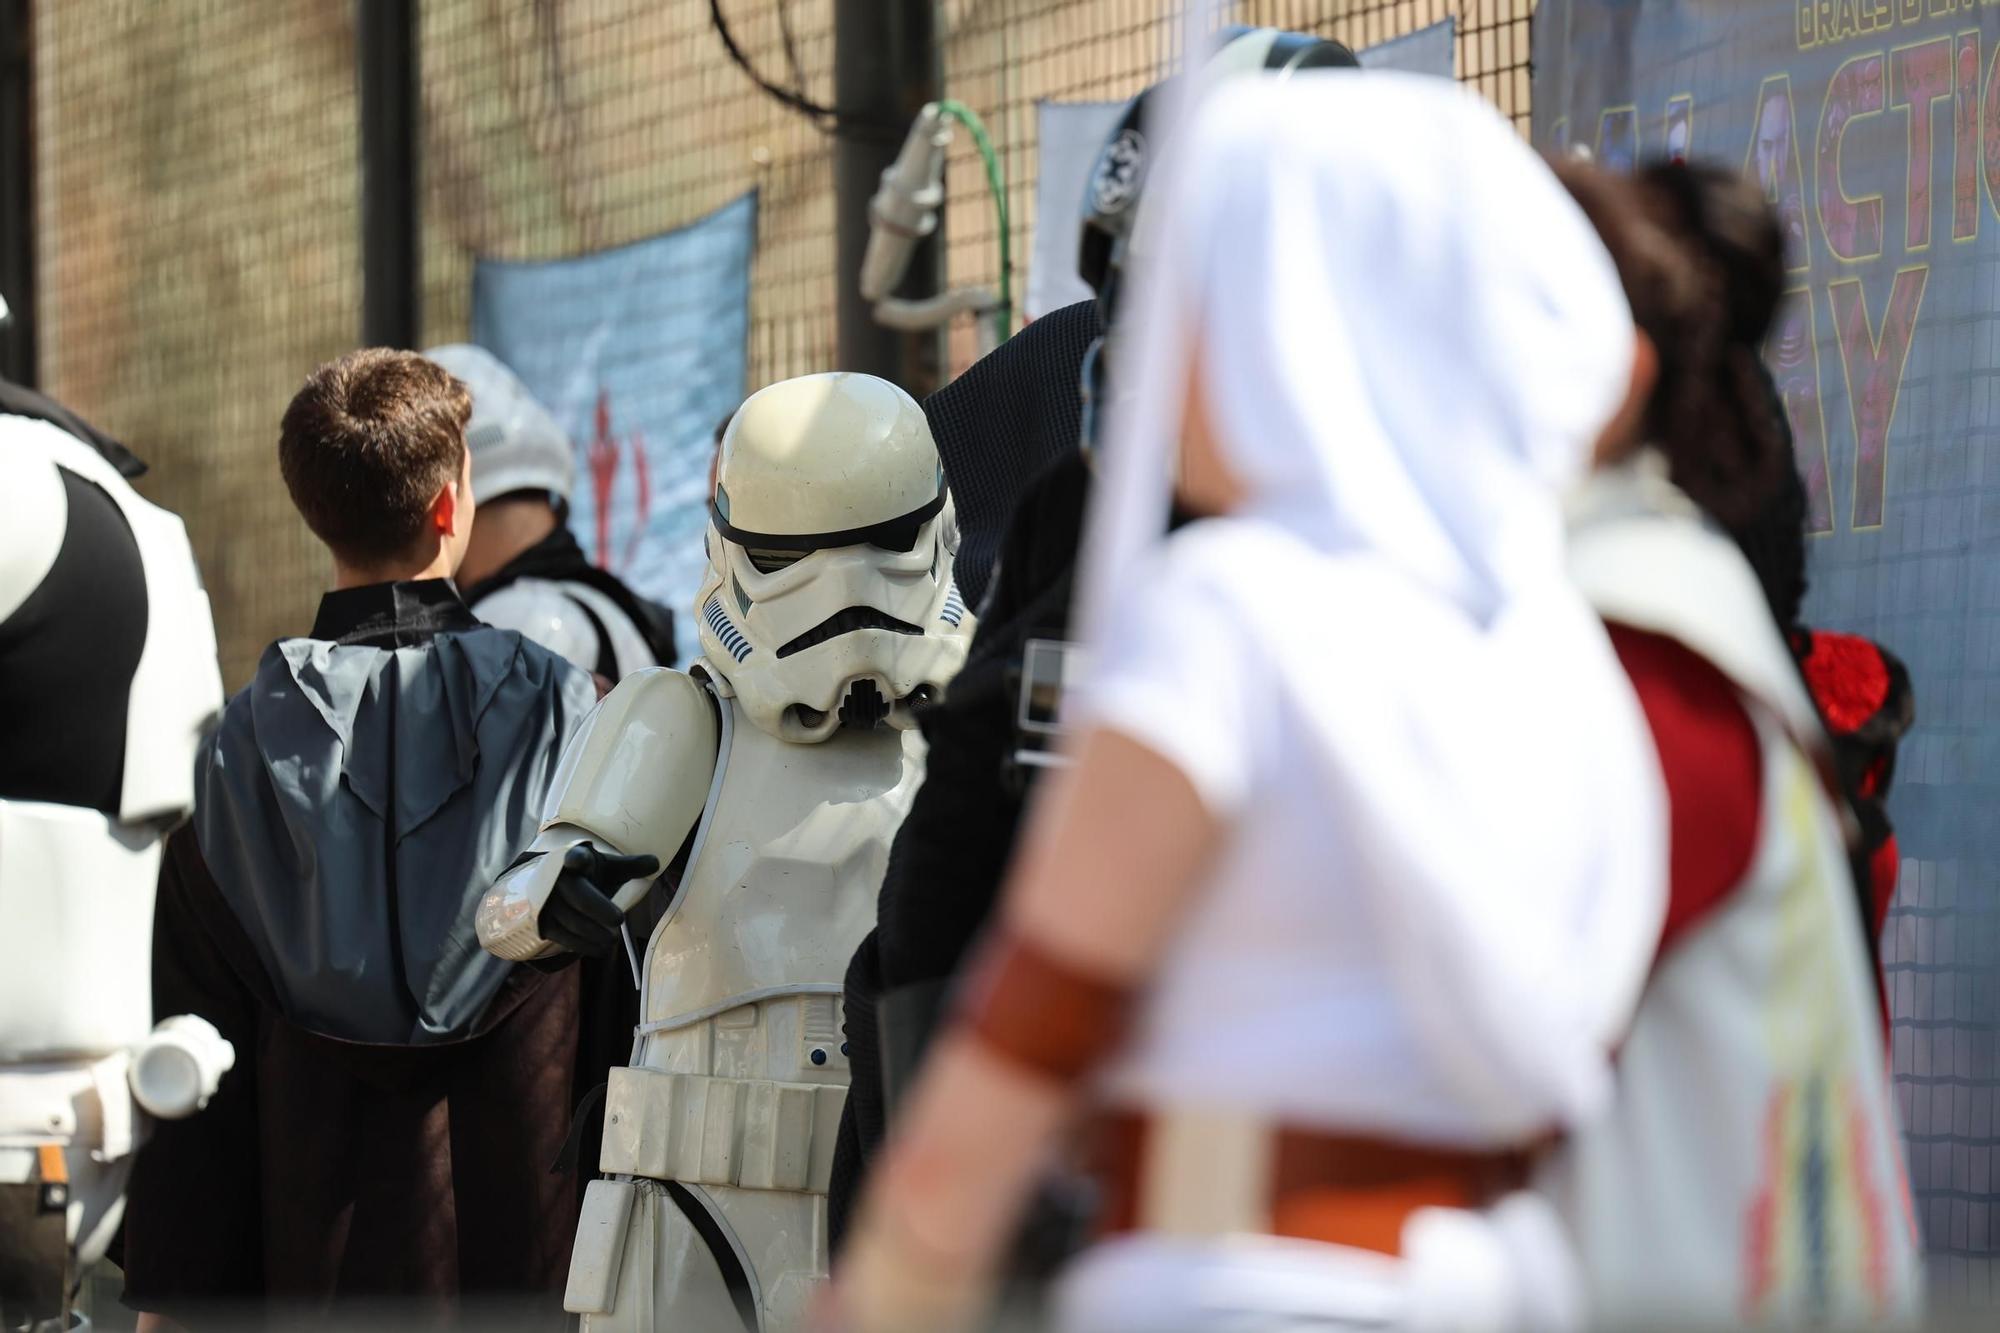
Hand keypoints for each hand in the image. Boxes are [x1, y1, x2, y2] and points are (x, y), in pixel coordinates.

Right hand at [539, 843, 659, 955]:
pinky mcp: (544, 921)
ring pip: (573, 922)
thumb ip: (632, 866)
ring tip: (613, 940)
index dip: (575, 859)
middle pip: (580, 898)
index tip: (575, 861)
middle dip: (600, 911)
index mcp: (576, 859)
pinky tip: (601, 949)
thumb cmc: (589, 875)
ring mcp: (548, 901)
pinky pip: (565, 937)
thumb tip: (656, 862)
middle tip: (620, 920)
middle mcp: (558, 879)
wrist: (555, 885)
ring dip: (595, 934)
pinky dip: (584, 946)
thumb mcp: (609, 867)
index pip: (574, 858)